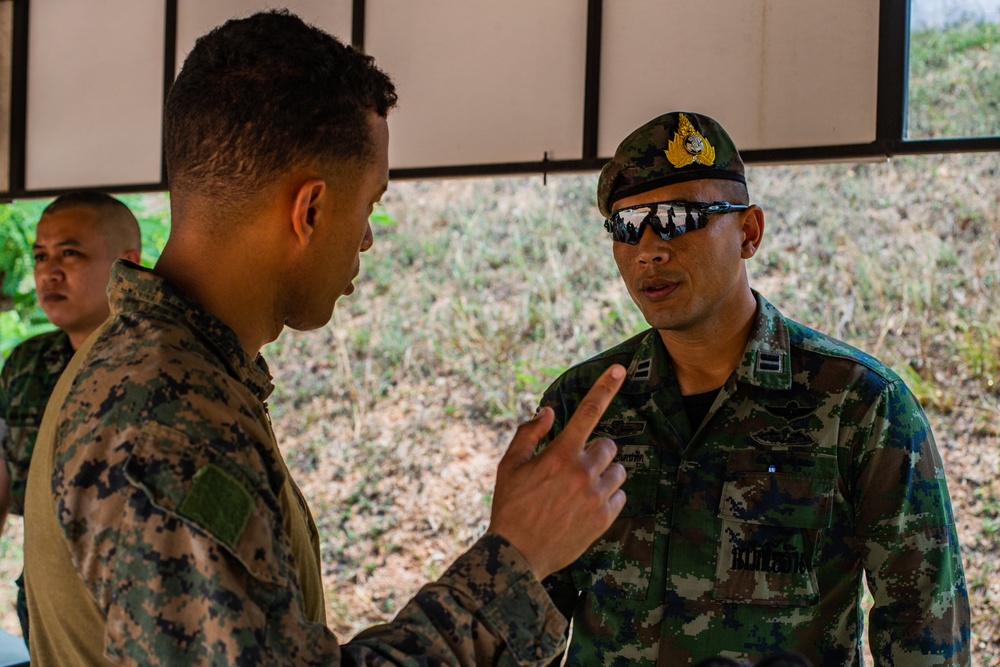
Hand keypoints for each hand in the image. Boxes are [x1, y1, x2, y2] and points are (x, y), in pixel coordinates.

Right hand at [488, 365, 626, 579]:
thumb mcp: (509, 466)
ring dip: (604, 474)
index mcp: (559, 455)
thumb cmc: (510, 507)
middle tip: (574, 467)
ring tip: (580, 489)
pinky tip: (585, 506)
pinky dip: (607, 497)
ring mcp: (596, 496)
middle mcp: (583, 472)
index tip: (619, 369)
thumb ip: (529, 434)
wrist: (518, 555)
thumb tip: (549, 412)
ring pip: (617, 471)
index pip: (588, 412)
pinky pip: (620, 496)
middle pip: (608, 445)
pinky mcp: (604, 518)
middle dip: (595, 451)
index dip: (604, 387)